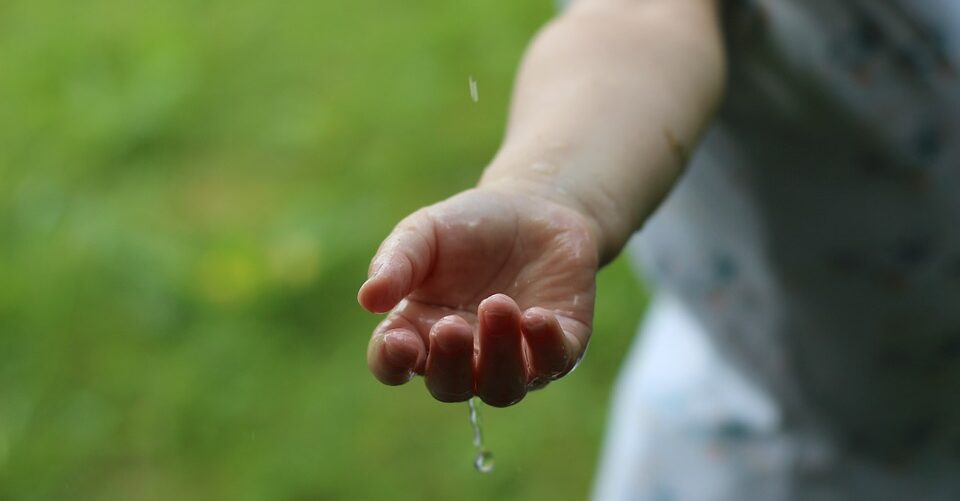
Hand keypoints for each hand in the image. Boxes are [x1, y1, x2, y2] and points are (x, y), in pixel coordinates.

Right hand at [358, 187, 598, 406]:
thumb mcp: (425, 232)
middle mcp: (464, 356)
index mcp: (418, 331)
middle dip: (450, 363)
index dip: (392, 361)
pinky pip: (552, 363)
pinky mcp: (559, 347)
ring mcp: (513, 359)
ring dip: (499, 354)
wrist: (535, 208)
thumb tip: (368, 299)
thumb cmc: (468, 227)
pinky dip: (544, 347)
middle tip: (452, 326)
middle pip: (449, 386)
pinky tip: (537, 317)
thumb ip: (397, 262)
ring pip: (502, 387)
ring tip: (498, 305)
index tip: (398, 341)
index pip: (393, 365)